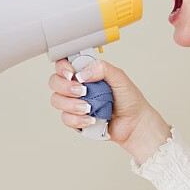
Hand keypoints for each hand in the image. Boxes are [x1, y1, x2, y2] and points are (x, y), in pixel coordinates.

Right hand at [48, 57, 170, 162]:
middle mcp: (77, 87)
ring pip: (56, 100)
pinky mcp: (75, 119)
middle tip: (82, 91)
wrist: (134, 124)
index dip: (62, 68)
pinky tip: (91, 119)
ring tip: (89, 108)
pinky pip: (65, 118)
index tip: (71, 74)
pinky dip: (77, 119)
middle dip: (65, 87)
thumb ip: (103, 69)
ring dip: (71, 105)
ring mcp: (74, 103)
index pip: (64, 65)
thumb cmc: (129, 100)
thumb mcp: (120, 78)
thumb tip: (83, 73)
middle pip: (54, 82)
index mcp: (86, 74)